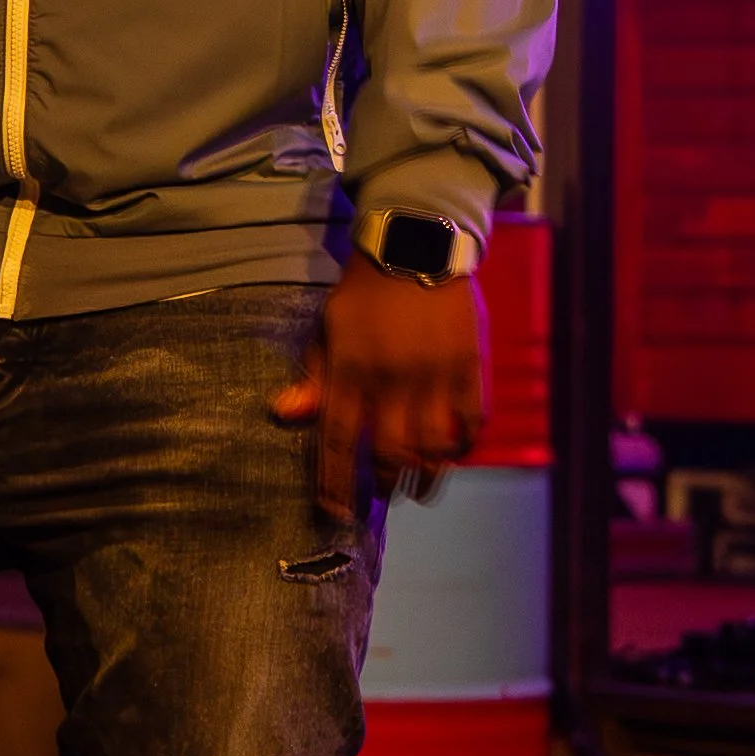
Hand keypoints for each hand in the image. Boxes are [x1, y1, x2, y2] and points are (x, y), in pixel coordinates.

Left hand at [274, 260, 486, 519]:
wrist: (415, 243)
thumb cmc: (363, 292)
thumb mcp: (328, 328)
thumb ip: (313, 377)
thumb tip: (282, 413)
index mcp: (352, 369)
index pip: (339, 440)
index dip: (336, 483)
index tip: (335, 512)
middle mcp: (394, 378)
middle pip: (390, 452)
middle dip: (382, 483)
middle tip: (378, 496)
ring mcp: (436, 374)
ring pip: (434, 445)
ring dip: (424, 473)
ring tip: (415, 485)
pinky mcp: (470, 365)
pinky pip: (472, 421)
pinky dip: (463, 445)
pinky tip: (452, 453)